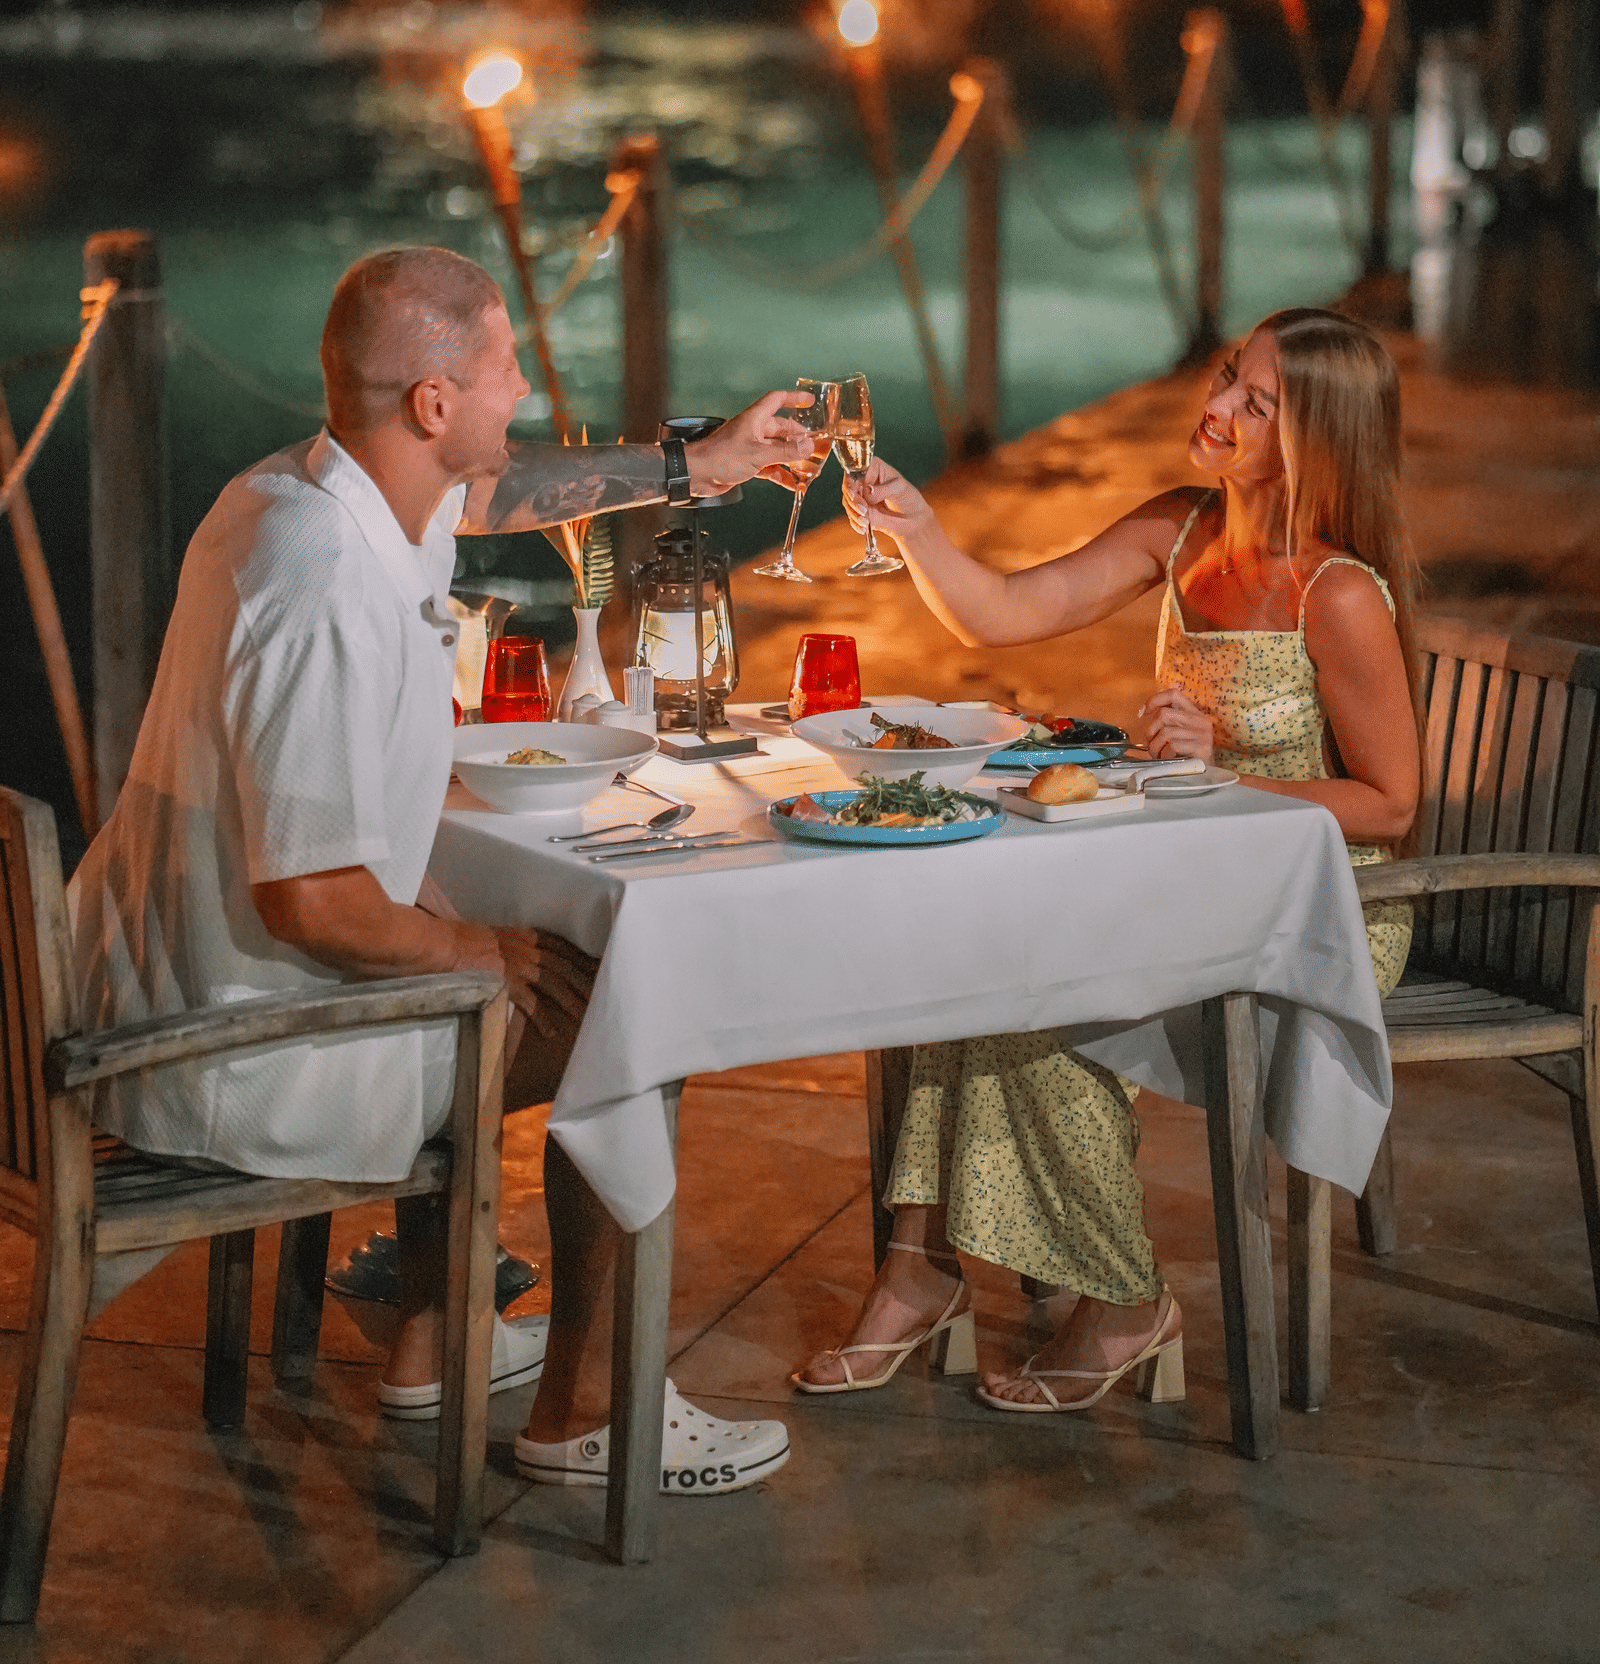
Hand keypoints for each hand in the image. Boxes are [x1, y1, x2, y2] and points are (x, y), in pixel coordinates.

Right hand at [447, 921, 597, 1040]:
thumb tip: (519, 961)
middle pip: (565, 965)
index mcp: (523, 934)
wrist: (435, 944)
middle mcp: (526, 947)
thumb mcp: (490, 937)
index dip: (581, 958)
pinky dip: (544, 1019)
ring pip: (555, 984)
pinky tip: (551, 1033)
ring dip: (571, 1002)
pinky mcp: (505, 982)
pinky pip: (532, 1003)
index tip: (597, 968)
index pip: (563, 945)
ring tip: (584, 1018)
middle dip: (584, 982)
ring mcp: (517, 964)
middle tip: (601, 997)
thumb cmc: (455, 941)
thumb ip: (510, 946)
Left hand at [686, 390, 812, 495]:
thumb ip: (785, 452)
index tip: (809, 401)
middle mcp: (753, 430)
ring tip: (807, 465)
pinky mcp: (746, 463)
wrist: (697, 474)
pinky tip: (791, 482)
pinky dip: (780, 473)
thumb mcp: (758, 454)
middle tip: (814, 444)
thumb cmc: (720, 457)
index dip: (793, 398)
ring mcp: (749, 447)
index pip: (777, 400)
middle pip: (780, 428)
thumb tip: (807, 447)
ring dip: (791, 457)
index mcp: (754, 419)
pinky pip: (768, 466)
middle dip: (798, 436)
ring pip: (776, 449)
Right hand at [841, 457, 935, 544]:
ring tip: (866, 521)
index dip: (850, 481)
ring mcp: (861, 497)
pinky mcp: (861, 512)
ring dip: (854, 513)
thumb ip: (882, 489)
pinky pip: (852, 517)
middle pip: (848, 487)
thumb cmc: (909, 498)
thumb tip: (867, 491)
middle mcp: (864, 481)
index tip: (853, 493)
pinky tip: (864, 528)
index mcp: (873, 468)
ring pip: (848, 503)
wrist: (913, 519)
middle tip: (864, 510)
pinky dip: (856, 523)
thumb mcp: (899, 488)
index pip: (855, 470)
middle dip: (853, 501)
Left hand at [1139, 687, 1214, 763]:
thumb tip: (1144, 710)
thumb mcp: (1177, 734)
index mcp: (1193, 713)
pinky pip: (1172, 745)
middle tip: (1152, 744)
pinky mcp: (1201, 746)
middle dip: (1151, 731)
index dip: (1155, 700)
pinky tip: (1168, 759)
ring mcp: (1202, 733)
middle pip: (1164, 714)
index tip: (1143, 712)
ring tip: (1159, 755)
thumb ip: (1166, 721)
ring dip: (1156, 747)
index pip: (1173, 694)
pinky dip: (1165, 754)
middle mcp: (1199, 720)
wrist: (1205, 775)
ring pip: (1165, 732)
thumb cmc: (1186, 755)